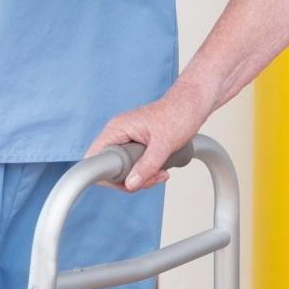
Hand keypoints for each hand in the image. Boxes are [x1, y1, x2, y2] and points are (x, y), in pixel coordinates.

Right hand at [86, 79, 220, 190]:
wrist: (193, 104)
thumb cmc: (180, 113)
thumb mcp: (164, 144)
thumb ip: (147, 165)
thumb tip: (131, 184)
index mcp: (117, 128)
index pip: (94, 158)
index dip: (108, 175)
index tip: (129, 180)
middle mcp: (118, 133)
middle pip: (109, 169)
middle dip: (131, 179)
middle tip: (152, 177)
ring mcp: (126, 139)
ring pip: (123, 170)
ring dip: (142, 177)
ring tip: (161, 173)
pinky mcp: (136, 145)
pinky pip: (133, 165)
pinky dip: (146, 172)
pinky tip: (160, 170)